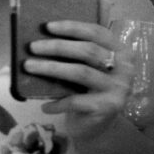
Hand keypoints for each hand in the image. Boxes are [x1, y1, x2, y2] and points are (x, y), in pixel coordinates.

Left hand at [30, 19, 130, 139]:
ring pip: (81, 72)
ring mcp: (118, 88)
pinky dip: (57, 103)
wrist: (99, 126)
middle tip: (33, 47)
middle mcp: (124, 69)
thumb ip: (78, 55)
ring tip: (29, 67)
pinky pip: (76, 100)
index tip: (48, 27)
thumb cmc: (89, 91)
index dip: (73, 27)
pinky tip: (45, 106)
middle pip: (88, 51)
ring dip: (51, 68)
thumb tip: (44, 38)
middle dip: (57, 46)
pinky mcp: (107, 107)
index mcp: (122, 53)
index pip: (98, 33)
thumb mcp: (90, 69)